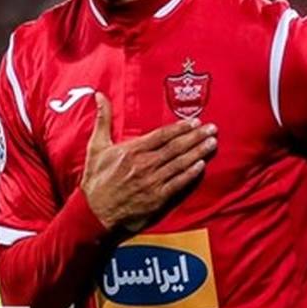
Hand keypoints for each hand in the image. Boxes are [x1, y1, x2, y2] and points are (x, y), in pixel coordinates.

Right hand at [80, 92, 215, 228]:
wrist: (93, 212)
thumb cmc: (96, 179)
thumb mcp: (96, 147)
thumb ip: (103, 120)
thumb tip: (100, 95)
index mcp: (132, 150)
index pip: (162, 135)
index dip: (180, 128)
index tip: (195, 121)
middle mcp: (144, 164)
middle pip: (176, 147)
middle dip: (196, 137)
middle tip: (213, 129)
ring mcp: (151, 182)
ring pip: (179, 164)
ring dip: (198, 153)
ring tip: (212, 143)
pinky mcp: (156, 198)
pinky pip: (177, 184)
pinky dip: (190, 174)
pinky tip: (202, 166)